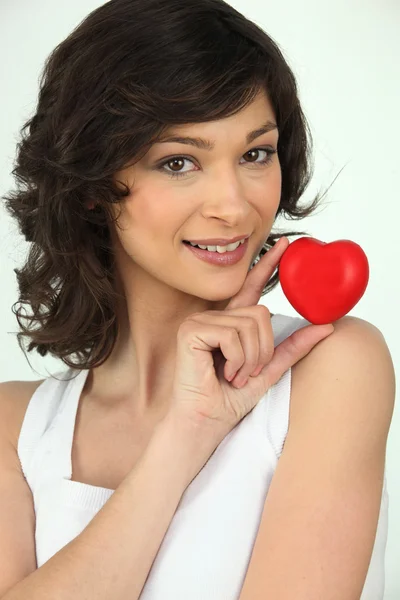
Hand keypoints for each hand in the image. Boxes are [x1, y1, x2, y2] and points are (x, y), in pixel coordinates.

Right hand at [169, 237, 334, 440]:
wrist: (206, 422)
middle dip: (263, 349)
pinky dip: (236, 359)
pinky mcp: (191, 330)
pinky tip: (221, 372)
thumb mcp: (269, 370)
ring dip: (250, 358)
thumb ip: (293, 347)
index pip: (252, 288)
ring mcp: (200, 321)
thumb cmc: (229, 399)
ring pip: (250, 324)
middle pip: (260, 312)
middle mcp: (215, 317)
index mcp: (231, 323)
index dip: (268, 265)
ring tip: (233, 374)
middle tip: (245, 371)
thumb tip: (326, 327)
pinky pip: (232, 335)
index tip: (285, 243)